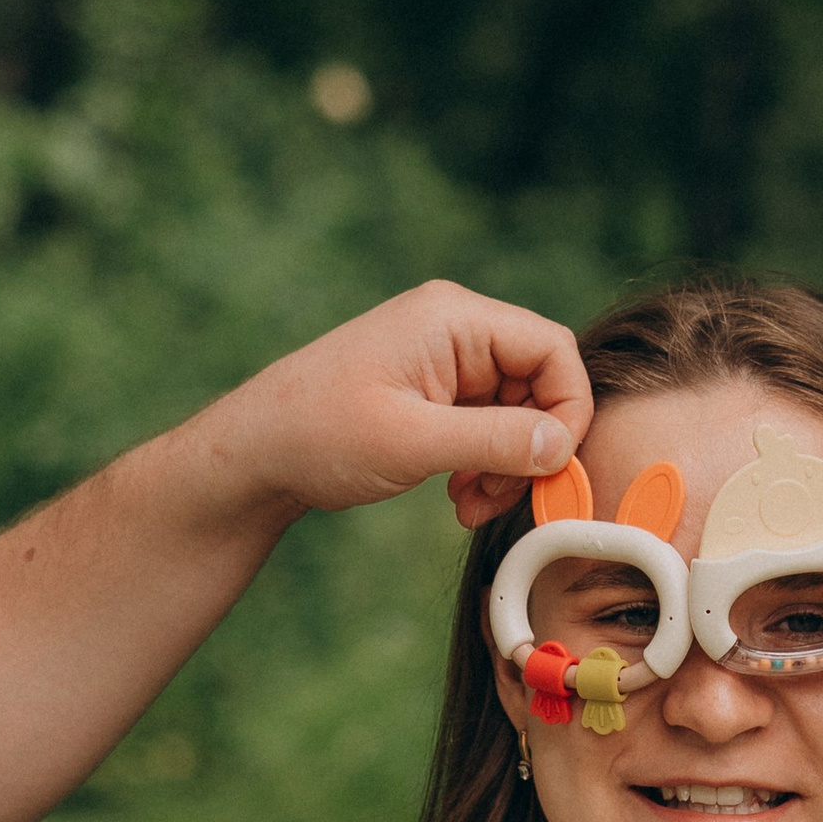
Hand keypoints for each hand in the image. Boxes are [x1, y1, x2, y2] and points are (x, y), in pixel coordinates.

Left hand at [183, 280, 591, 532]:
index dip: (568, 410)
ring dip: (507, 465)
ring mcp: (445, 361)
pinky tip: (457, 496)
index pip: (552, 350)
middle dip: (531, 448)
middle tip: (499, 498)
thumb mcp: (413, 442)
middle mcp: (455, 329)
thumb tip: (563, 448)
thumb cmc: (318, 434)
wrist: (255, 453)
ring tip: (469, 504)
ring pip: (518, 412)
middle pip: (540, 383)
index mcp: (453, 318)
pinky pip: (488, 426)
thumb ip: (496, 441)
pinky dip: (484, 465)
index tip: (550, 468)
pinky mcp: (434, 392)